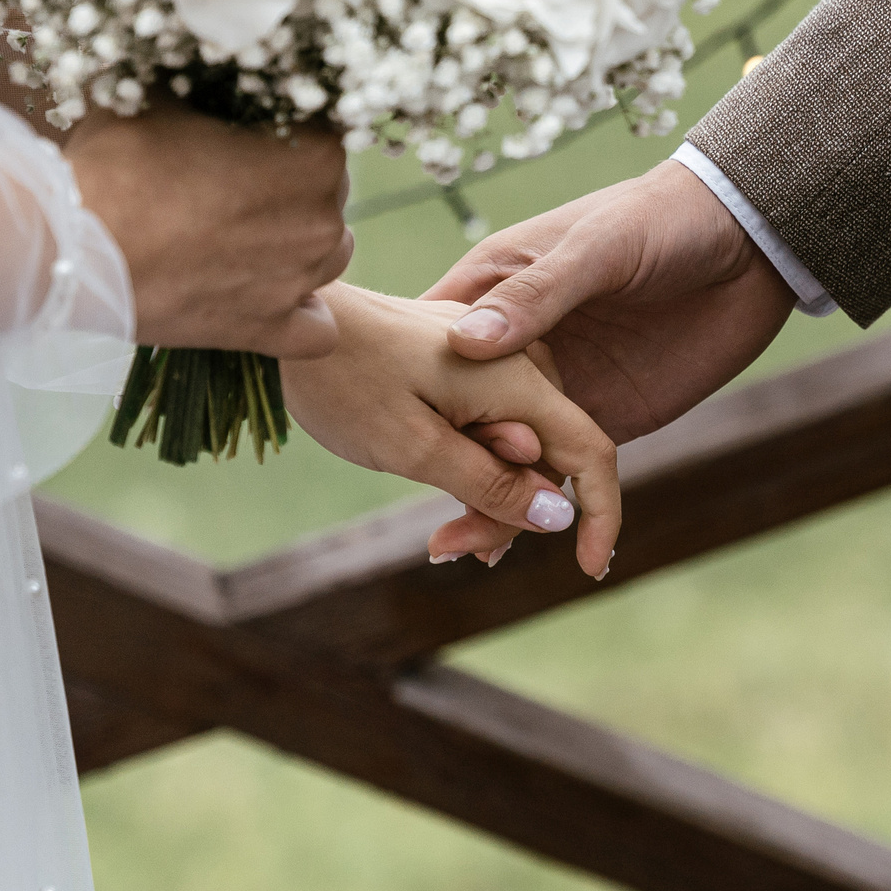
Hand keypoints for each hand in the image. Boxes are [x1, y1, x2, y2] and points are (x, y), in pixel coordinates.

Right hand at [68, 105, 353, 358]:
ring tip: (246, 230)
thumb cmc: (116, 163)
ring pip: (330, 253)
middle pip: (328, 190)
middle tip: (232, 176)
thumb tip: (206, 66)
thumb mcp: (160, 95)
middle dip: (291, 179)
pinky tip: (269, 295)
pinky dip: (301, 314)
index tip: (248, 125)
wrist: (70, 246)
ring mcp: (299, 281)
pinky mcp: (267, 330)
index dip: (287, 122)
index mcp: (314, 156)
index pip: (326, 128)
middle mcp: (321, 221)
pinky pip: (317, 332)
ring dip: (300, 239)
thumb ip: (204, 84)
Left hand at [280, 285, 622, 578]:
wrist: (290, 321)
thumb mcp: (415, 448)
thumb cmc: (344, 379)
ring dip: (489, 495)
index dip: (600, 514)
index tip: (590, 569)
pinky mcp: (462, 360)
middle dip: (514, 513)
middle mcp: (515, 361)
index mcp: (516, 378)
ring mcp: (489, 357)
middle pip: (549, 456)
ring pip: (518, 445)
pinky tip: (443, 495)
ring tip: (439, 538)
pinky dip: (474, 465)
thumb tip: (557, 517)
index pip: (590, 453)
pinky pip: (491, 423)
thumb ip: (490, 484)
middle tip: (449, 549)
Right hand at [420, 158, 795, 559]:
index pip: (435, 347)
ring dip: (486, 502)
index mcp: (496, 289)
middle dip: (448, 472)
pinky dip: (538, 507)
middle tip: (439, 532)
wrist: (747, 244)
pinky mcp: (603, 415)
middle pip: (464, 415)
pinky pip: (562, 468)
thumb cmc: (661, 220)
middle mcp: (518, 345)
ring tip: (460, 552)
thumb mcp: (596, 247)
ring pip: (509, 453)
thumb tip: (466, 345)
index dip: (415, 394)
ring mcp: (559, 385)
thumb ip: (537, 295)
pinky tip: (510, 548)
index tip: (399, 442)